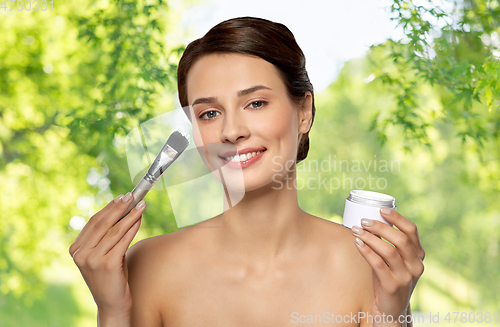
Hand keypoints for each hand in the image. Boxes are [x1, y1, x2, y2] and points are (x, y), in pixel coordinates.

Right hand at [69, 192, 145, 320]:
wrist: (111, 304)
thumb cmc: (111, 276)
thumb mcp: (103, 254)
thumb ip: (106, 236)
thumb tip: (121, 209)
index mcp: (75, 249)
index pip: (94, 222)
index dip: (109, 208)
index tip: (121, 197)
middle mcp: (81, 254)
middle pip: (103, 223)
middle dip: (120, 207)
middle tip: (132, 196)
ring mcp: (92, 259)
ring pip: (115, 230)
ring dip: (130, 215)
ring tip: (141, 205)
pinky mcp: (107, 264)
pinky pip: (123, 240)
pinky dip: (132, 227)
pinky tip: (140, 219)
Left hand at [351, 208, 424, 324]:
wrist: (391, 311)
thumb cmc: (388, 280)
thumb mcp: (394, 262)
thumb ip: (389, 245)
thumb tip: (371, 220)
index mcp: (418, 256)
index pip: (412, 231)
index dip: (397, 218)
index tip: (381, 209)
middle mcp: (416, 266)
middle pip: (400, 239)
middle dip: (380, 226)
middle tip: (363, 221)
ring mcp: (405, 277)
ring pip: (388, 250)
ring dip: (370, 237)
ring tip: (355, 230)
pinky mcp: (392, 286)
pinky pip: (378, 264)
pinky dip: (366, 251)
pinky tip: (357, 243)